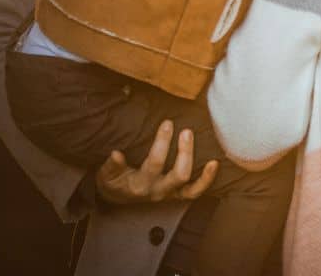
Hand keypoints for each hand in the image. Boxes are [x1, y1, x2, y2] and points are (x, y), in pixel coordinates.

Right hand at [95, 120, 218, 203]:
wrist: (119, 197)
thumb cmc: (114, 182)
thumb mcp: (106, 175)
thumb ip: (110, 166)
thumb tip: (116, 154)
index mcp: (140, 184)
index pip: (155, 162)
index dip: (163, 143)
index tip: (168, 123)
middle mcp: (158, 191)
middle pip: (178, 174)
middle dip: (185, 152)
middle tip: (187, 131)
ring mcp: (170, 194)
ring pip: (191, 187)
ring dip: (200, 168)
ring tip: (206, 151)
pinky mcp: (178, 195)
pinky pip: (195, 192)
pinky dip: (206, 180)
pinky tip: (214, 163)